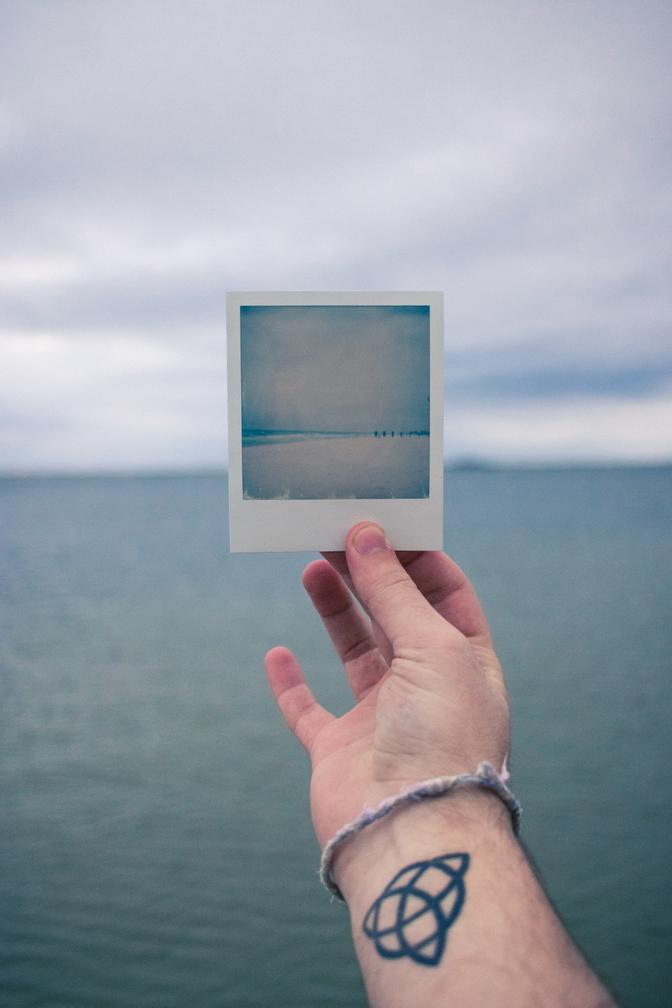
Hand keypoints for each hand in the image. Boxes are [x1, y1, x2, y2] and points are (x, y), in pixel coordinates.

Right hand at [265, 521, 510, 855]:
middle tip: (335, 531)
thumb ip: (395, 590)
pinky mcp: (339, 750)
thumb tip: (367, 534)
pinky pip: (309, 710)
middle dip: (369, 572)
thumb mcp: (432, 645)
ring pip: (354, 651)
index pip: (446, 596)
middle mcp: (427, 687)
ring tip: (311, 563)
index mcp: (465, 663)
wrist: (412, 829)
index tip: (385, 523)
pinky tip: (277, 654)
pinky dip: (290, 683)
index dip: (418, 558)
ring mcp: (382, 719)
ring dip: (334, 608)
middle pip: (394, 615)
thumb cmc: (442, 735)